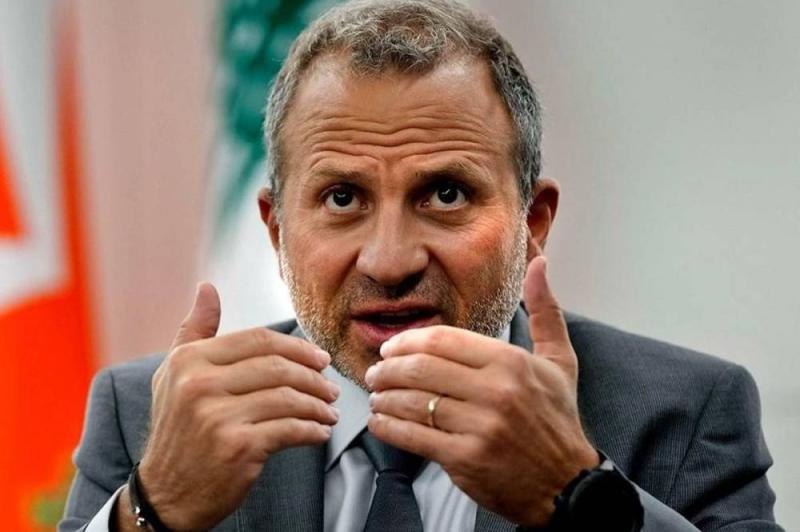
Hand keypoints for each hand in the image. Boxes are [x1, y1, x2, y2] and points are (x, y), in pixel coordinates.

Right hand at [133, 283, 339, 530]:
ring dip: (318, 405)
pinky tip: (320, 432)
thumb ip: (195, 330)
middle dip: (314, 376)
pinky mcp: (237, 447)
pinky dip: (313, 430)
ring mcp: (217, 417)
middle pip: (278, 367)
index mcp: (189, 361)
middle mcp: (199, 385)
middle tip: (330, 386)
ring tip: (329, 411)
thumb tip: (206, 288)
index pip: (258, 340)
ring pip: (288, 398)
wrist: (165, 495)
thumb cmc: (178, 429)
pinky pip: (290, 429)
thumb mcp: (174, 375)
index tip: (319, 359)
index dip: (297, 347)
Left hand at [364, 256, 598, 526]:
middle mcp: (495, 392)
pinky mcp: (465, 460)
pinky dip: (388, 426)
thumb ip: (545, 309)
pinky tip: (381, 421)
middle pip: (420, 369)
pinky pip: (412, 436)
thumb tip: (540, 263)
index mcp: (511, 362)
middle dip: (387, 369)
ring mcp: (479, 427)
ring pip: (411, 401)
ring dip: (383, 396)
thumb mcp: (560, 359)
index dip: (407, 342)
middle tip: (375, 372)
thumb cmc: (557, 419)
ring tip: (376, 395)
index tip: (392, 348)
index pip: (442, 340)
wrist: (567, 484)